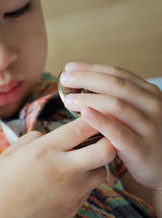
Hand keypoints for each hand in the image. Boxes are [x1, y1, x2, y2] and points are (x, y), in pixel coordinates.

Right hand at [0, 118, 115, 217]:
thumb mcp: (12, 152)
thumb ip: (35, 138)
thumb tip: (50, 135)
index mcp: (46, 149)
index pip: (83, 127)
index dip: (95, 117)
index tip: (96, 114)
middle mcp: (64, 168)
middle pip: (106, 150)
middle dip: (109, 141)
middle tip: (101, 138)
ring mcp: (72, 190)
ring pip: (102, 171)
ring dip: (96, 164)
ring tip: (79, 163)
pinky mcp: (74, 207)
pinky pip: (88, 190)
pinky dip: (83, 183)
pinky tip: (65, 184)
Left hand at [60, 62, 161, 189]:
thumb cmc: (140, 137)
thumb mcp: (134, 112)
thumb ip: (115, 98)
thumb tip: (79, 82)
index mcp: (149, 93)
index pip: (117, 73)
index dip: (90, 69)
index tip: (69, 68)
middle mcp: (153, 106)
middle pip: (115, 85)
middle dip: (86, 79)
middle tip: (64, 79)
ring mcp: (150, 127)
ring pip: (116, 105)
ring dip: (88, 99)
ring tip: (68, 99)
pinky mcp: (142, 149)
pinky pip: (119, 132)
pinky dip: (100, 121)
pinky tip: (83, 114)